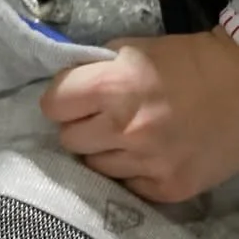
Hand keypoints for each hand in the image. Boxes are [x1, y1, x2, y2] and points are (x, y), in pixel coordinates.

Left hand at [40, 28, 238, 203]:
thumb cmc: (186, 62)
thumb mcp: (132, 50)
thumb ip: (94, 71)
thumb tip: (65, 89)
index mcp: (113, 86)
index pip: (53, 105)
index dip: (61, 100)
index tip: (73, 99)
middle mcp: (126, 128)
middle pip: (68, 139)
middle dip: (80, 126)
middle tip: (101, 118)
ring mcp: (148, 163)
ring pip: (94, 166)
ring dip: (104, 151)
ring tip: (128, 136)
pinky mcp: (168, 188)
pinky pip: (127, 185)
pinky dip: (132, 171)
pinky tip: (149, 154)